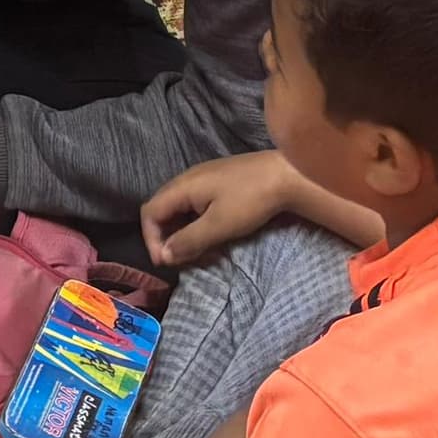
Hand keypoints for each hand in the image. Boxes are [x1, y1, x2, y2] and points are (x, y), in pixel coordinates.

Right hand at [140, 151, 378, 267]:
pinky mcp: (219, 183)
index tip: (166, 262)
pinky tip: (213, 238)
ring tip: (199, 253)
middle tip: (183, 260)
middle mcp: (188, 179)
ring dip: (184, 233)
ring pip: (180, 209)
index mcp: (182, 186)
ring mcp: (204, 179)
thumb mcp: (218, 225)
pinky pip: (196, 206)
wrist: (287, 175)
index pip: (150, 212)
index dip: (151, 239)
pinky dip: (197, 225)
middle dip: (167, 238)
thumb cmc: (251, 200)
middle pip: (162, 210)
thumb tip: (164, 256)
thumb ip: (188, 240)